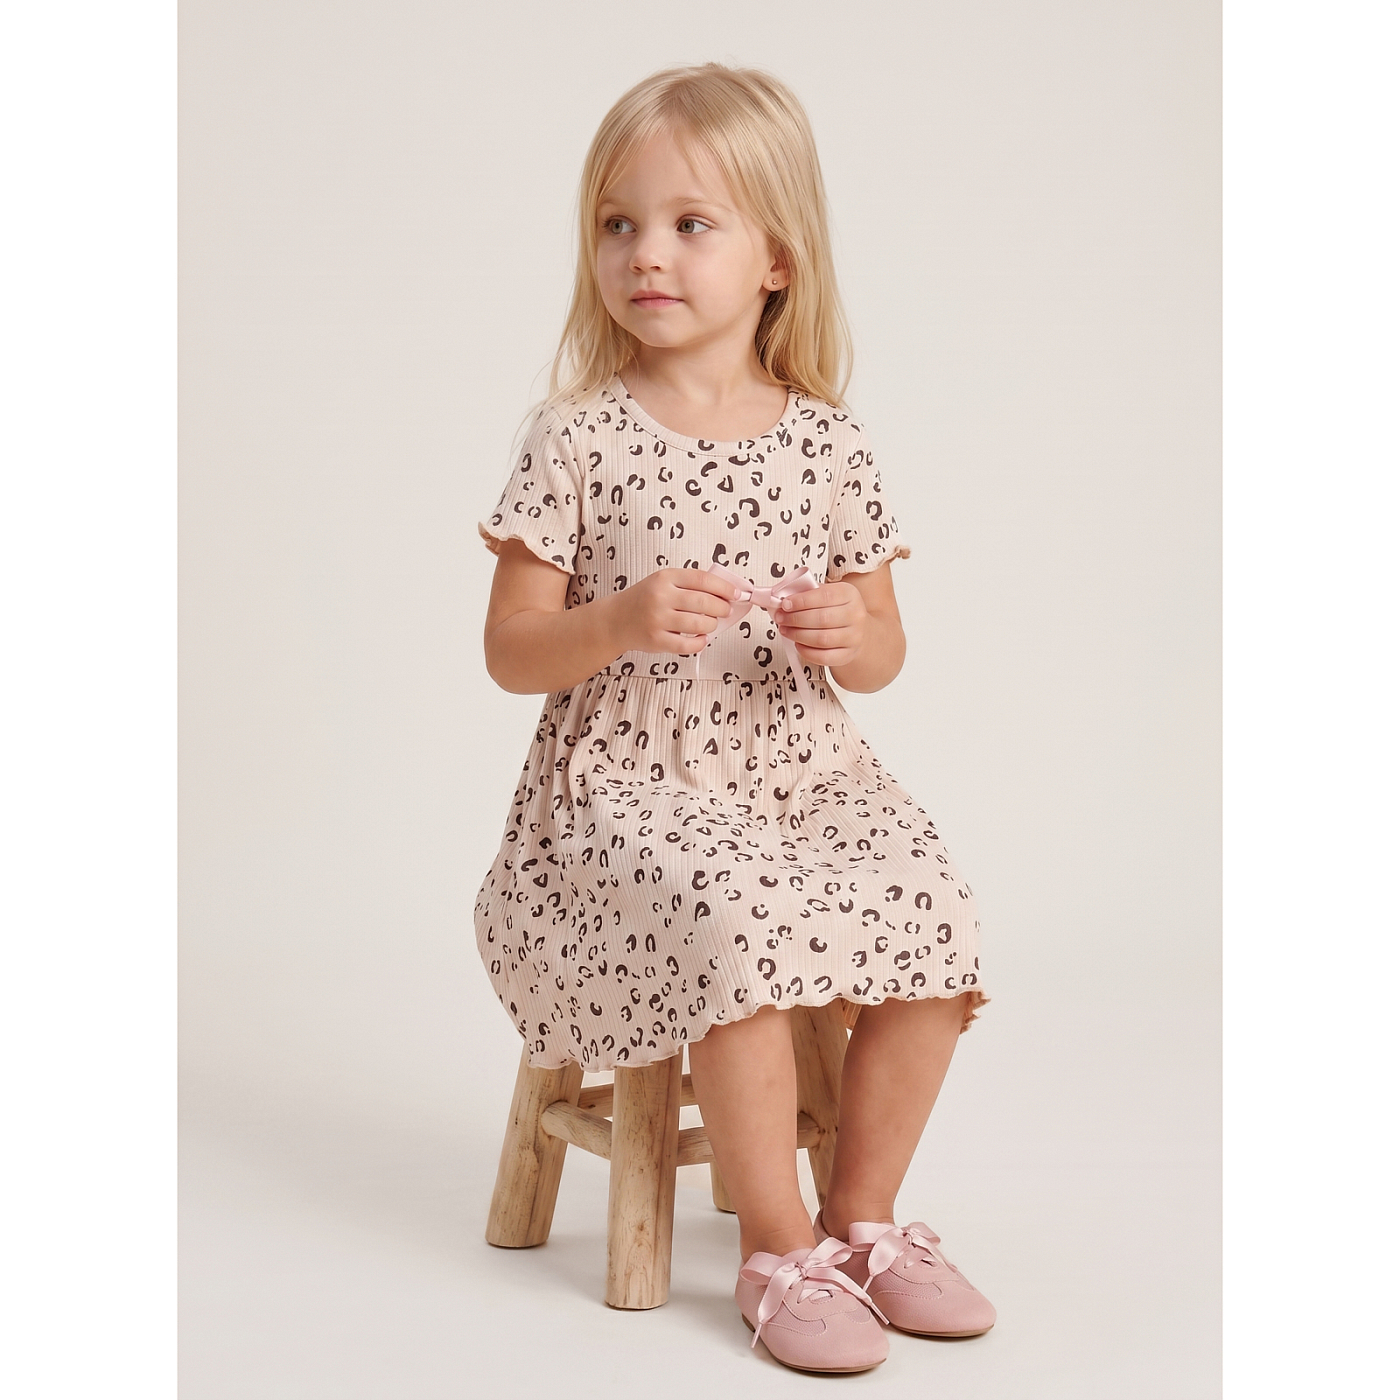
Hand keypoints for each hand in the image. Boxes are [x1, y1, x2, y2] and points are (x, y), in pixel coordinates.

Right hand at [610, 568, 737, 655]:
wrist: (614, 620)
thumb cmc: (643, 600)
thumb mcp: (662, 582)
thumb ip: (689, 584)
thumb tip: (725, 593)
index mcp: (665, 578)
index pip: (703, 580)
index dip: (724, 588)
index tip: (736, 594)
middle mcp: (661, 597)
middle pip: (704, 602)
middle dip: (722, 608)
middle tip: (725, 610)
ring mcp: (658, 620)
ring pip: (699, 624)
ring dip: (711, 625)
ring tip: (710, 624)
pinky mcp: (656, 640)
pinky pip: (688, 645)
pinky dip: (700, 643)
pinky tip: (700, 639)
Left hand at [773, 580, 868, 669]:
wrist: (857, 630)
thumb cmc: (837, 610)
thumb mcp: (827, 594)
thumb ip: (807, 594)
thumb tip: (784, 598)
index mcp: (849, 594)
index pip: (825, 596)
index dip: (802, 600)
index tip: (785, 604)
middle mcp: (855, 615)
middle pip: (822, 618)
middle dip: (795, 619)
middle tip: (781, 618)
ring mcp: (853, 637)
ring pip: (822, 638)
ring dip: (797, 635)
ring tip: (785, 630)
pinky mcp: (848, 654)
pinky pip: (824, 657)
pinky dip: (806, 651)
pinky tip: (798, 644)